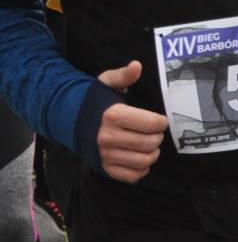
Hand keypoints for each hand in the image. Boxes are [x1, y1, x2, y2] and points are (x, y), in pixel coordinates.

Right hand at [92, 59, 166, 183]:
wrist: (71, 121)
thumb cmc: (97, 101)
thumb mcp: (108, 83)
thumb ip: (124, 75)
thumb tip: (137, 65)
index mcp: (112, 115)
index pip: (152, 124)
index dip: (161, 122)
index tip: (159, 120)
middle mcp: (107, 137)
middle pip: (150, 143)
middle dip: (157, 137)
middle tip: (154, 133)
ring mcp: (104, 155)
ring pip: (143, 161)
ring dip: (152, 153)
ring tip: (149, 145)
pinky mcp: (104, 168)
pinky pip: (132, 176)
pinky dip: (142, 169)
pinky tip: (140, 157)